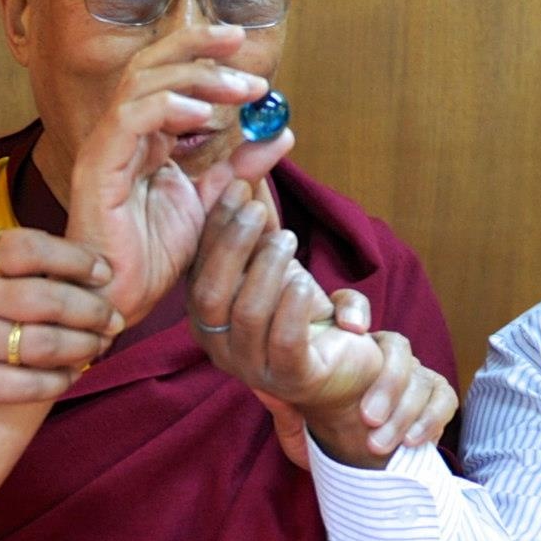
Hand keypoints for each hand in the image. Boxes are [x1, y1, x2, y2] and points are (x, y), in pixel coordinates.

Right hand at [0, 228, 123, 417]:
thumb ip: (4, 256)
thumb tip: (72, 261)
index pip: (34, 248)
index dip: (78, 259)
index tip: (104, 272)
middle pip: (51, 301)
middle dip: (94, 311)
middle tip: (115, 317)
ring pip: (47, 346)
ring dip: (85, 347)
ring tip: (101, 344)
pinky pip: (30, 386)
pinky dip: (61, 381)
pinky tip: (72, 375)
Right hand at [66, 24, 292, 325]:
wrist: (121, 299)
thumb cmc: (154, 257)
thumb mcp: (211, 205)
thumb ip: (240, 167)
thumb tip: (281, 134)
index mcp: (144, 139)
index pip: (168, 78)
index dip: (205, 58)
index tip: (246, 54)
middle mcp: (121, 136)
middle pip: (150, 66)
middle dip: (196, 47)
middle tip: (239, 41)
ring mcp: (106, 149)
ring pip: (141, 84)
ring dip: (195, 77)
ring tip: (240, 88)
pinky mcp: (97, 168)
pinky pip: (130, 120)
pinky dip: (167, 108)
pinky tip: (204, 116)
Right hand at [188, 181, 457, 468]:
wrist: (342, 369)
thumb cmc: (300, 311)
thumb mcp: (276, 263)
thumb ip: (260, 223)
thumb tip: (252, 162)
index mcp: (206, 316)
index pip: (198, 269)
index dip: (214, 227)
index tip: (236, 187)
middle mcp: (218, 345)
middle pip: (210, 293)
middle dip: (231, 244)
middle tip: (256, 209)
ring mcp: (252, 367)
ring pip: (246, 314)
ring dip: (267, 268)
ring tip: (288, 238)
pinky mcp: (292, 378)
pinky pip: (284, 341)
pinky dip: (292, 305)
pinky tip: (304, 281)